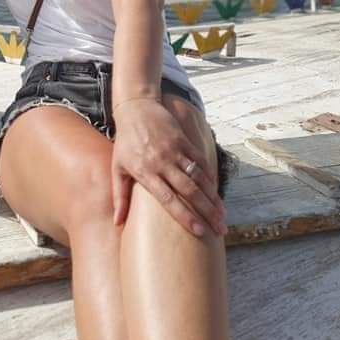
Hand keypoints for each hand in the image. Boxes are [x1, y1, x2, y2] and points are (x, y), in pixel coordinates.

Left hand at [111, 99, 226, 237]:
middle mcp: (162, 162)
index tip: (200, 232)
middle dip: (206, 212)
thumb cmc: (125, 141)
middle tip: (220, 230)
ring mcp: (174, 150)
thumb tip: (117, 223)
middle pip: (189, 191)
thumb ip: (119, 197)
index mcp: (145, 172)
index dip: (185, 216)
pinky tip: (217, 191)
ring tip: (222, 215)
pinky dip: (210, 176)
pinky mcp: (183, 139)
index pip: (168, 200)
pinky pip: (200, 160)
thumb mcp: (117, 168)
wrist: (135, 107)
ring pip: (198, 177)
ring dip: (212, 197)